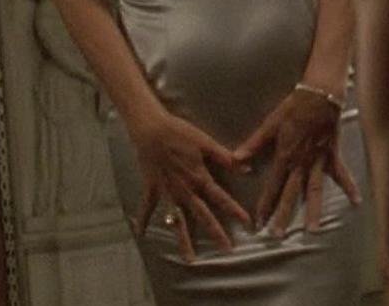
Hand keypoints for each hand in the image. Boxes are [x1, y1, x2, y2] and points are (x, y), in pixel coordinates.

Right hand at [126, 109, 251, 261]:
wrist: (151, 130)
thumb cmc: (181, 133)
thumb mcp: (206, 143)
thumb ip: (225, 158)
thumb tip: (246, 169)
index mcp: (199, 178)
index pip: (221, 198)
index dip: (234, 210)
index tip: (247, 224)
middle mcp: (184, 190)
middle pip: (202, 215)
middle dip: (216, 233)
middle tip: (227, 250)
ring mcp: (166, 192)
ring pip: (177, 220)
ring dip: (184, 239)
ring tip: (190, 258)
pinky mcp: (152, 188)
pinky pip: (148, 207)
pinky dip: (145, 219)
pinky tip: (141, 233)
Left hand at [231, 86, 361, 234]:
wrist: (320, 94)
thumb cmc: (294, 107)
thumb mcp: (271, 123)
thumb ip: (254, 143)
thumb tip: (235, 159)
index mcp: (285, 156)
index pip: (272, 186)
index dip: (264, 204)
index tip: (258, 222)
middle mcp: (302, 162)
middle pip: (292, 193)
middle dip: (284, 215)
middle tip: (277, 236)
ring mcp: (319, 160)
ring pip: (315, 189)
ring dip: (314, 210)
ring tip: (313, 230)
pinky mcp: (332, 155)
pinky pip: (341, 174)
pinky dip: (349, 187)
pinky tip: (356, 201)